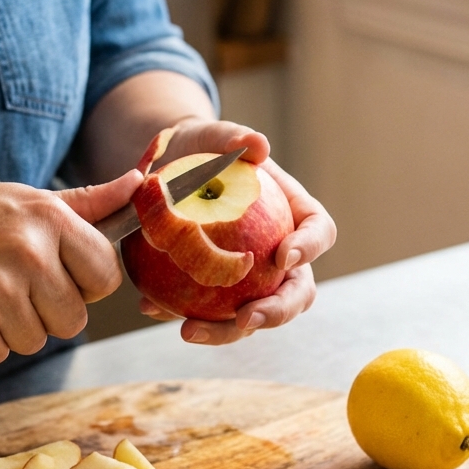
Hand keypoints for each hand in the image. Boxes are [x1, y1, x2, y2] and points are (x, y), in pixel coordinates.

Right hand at [0, 170, 141, 364]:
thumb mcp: (25, 200)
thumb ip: (86, 202)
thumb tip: (138, 183)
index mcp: (49, 219)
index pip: (105, 276)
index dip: (86, 285)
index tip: (59, 277)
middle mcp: (28, 251)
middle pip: (73, 319)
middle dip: (47, 313)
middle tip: (13, 288)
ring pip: (37, 341)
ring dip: (13, 328)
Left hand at [136, 118, 335, 344]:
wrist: (169, 170)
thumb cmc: (202, 150)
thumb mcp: (213, 137)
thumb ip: (234, 139)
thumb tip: (257, 144)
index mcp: (296, 216)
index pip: (319, 232)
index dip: (309, 248)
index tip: (282, 256)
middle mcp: (281, 255)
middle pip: (295, 291)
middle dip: (276, 312)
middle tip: (245, 319)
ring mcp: (250, 279)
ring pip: (250, 316)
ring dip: (224, 332)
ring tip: (188, 331)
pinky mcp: (214, 292)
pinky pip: (202, 310)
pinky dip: (176, 312)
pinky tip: (149, 308)